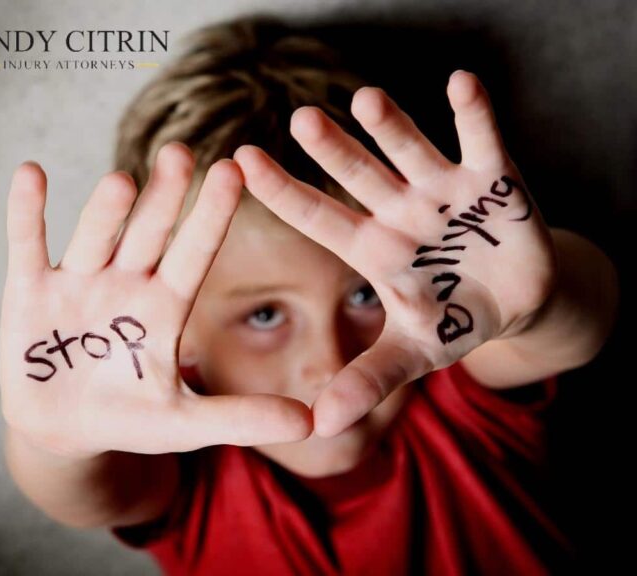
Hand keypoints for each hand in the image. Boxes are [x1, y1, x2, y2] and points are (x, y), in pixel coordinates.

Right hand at [0, 143, 311, 459]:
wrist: (65, 430)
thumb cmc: (130, 419)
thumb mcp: (186, 423)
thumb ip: (243, 418)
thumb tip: (313, 424)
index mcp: (167, 305)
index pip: (195, 253)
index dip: (212, 216)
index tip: (235, 171)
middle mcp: (127, 282)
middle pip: (149, 233)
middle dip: (165, 197)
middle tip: (183, 154)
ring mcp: (78, 282)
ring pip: (95, 237)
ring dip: (106, 211)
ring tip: (122, 182)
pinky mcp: (29, 290)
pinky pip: (28, 245)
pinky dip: (27, 213)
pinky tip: (30, 173)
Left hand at [234, 70, 557, 436]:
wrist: (515, 301)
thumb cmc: (453, 320)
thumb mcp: (413, 352)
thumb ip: (368, 380)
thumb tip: (320, 427)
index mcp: (373, 248)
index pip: (318, 217)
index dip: (282, 193)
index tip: (240, 161)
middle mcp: (399, 211)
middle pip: (358, 176)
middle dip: (332, 152)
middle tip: (299, 122)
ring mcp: (445, 191)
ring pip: (410, 151)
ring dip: (391, 127)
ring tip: (365, 101)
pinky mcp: (495, 179)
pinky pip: (482, 138)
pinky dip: (474, 113)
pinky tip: (460, 83)